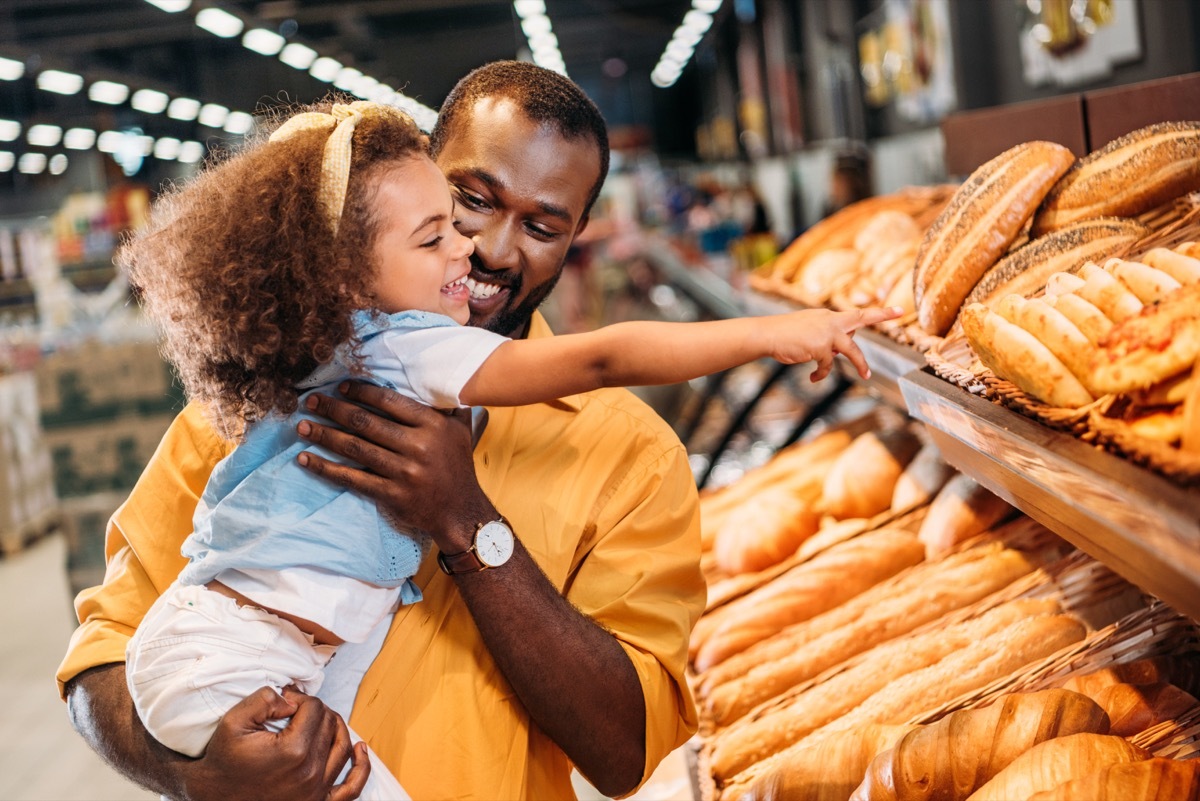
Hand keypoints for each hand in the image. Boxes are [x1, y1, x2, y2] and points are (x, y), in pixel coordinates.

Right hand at [184, 686, 366, 800]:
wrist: (216, 796)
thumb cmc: (225, 759)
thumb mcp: (235, 720)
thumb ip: (265, 699)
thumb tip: (292, 699)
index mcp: (293, 750)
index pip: (315, 709)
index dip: (300, 698)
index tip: (285, 701)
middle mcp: (310, 772)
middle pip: (329, 724)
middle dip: (314, 710)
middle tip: (295, 709)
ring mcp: (316, 791)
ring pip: (342, 747)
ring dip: (335, 727)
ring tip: (321, 718)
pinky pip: (352, 788)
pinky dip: (361, 767)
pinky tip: (359, 749)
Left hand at [296, 382, 495, 551]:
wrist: (460, 511)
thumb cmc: (458, 466)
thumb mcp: (462, 430)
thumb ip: (451, 405)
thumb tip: (442, 377)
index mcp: (432, 425)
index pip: (389, 401)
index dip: (361, 393)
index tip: (341, 388)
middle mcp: (417, 446)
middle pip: (366, 422)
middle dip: (333, 409)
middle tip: (311, 401)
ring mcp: (402, 471)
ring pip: (355, 448)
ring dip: (324, 435)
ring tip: (302, 426)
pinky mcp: (390, 494)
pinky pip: (352, 478)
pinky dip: (326, 468)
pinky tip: (306, 459)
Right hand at [770, 306, 902, 381]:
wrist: (768, 334)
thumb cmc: (785, 334)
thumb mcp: (809, 330)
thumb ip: (829, 335)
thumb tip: (845, 346)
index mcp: (828, 317)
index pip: (856, 315)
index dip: (878, 313)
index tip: (897, 310)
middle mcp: (831, 321)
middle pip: (861, 318)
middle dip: (881, 314)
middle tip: (900, 312)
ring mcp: (827, 333)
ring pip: (851, 351)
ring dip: (861, 364)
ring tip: (867, 375)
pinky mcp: (821, 347)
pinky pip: (828, 365)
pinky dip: (822, 373)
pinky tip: (814, 377)